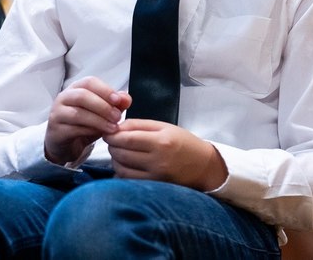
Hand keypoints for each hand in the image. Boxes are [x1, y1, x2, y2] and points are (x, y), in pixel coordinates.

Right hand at [44, 76, 130, 164]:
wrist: (65, 143)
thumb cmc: (84, 123)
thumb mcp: (102, 113)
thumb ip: (115, 104)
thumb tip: (126, 98)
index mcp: (76, 88)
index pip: (89, 82)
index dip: (105, 90)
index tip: (119, 100)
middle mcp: (64, 98)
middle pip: (82, 96)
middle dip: (103, 106)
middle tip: (117, 117)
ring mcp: (58, 114)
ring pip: (78, 113)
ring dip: (99, 121)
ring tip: (113, 128)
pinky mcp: (56, 130)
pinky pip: (74, 129)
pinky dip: (90, 132)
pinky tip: (101, 135)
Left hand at [104, 119, 227, 190]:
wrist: (204, 167)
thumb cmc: (184, 143)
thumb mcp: (165, 127)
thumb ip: (139, 125)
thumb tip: (116, 127)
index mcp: (161, 142)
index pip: (126, 139)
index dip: (112, 135)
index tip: (109, 132)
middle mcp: (157, 161)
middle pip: (121, 154)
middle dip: (112, 146)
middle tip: (113, 141)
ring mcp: (155, 177)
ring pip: (121, 169)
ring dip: (115, 159)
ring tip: (120, 153)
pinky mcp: (153, 187)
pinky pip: (128, 181)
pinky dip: (121, 173)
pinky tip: (126, 165)